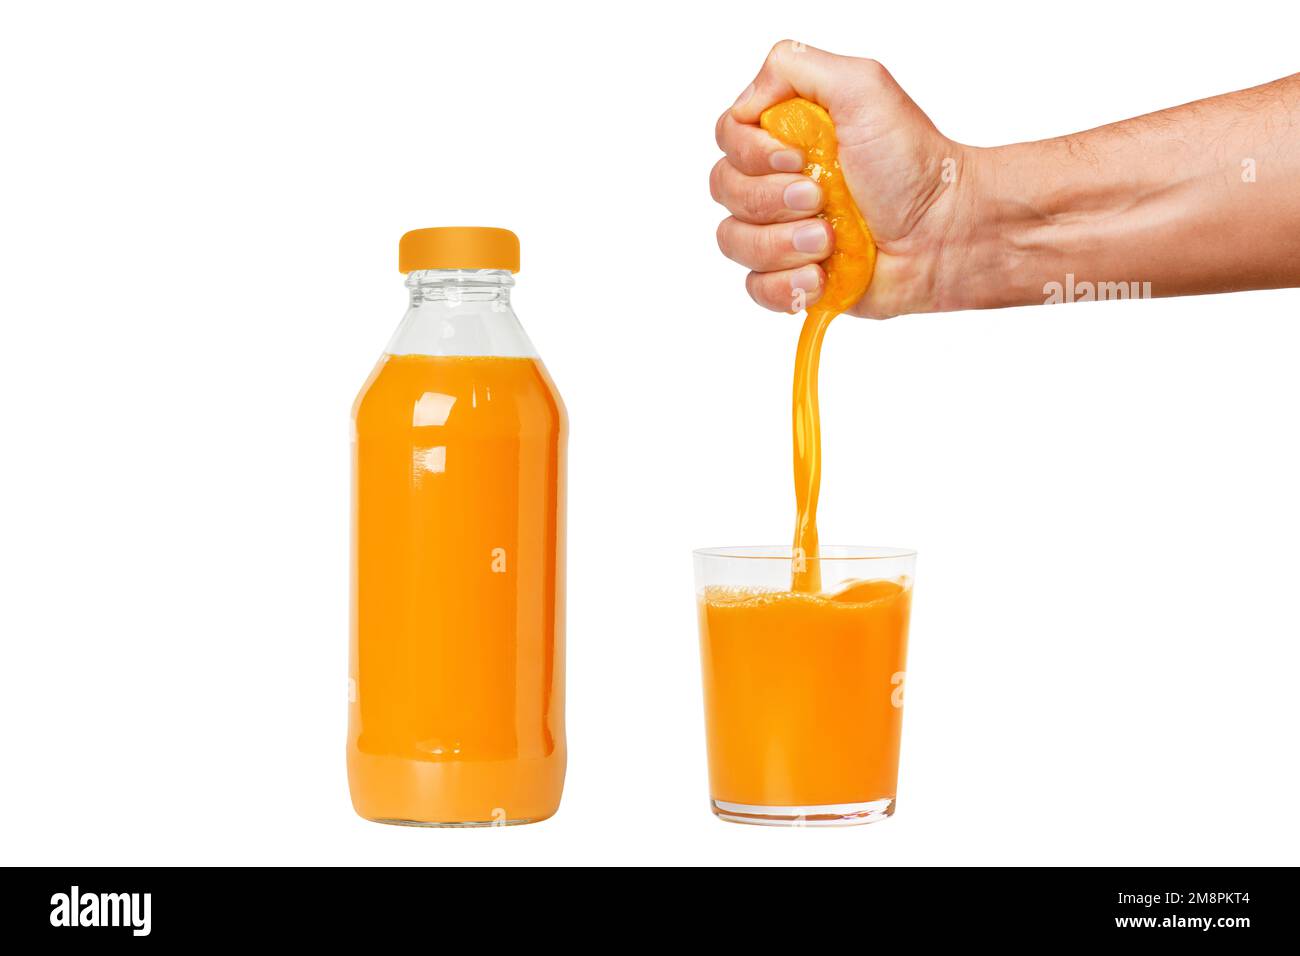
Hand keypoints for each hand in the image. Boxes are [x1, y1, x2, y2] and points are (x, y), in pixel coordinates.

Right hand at [712, 41, 973, 317]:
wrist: (945, 233)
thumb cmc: (912, 163)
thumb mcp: (861, 85)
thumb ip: (794, 67)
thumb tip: (746, 101)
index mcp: (786, 135)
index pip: (728, 138)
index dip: (752, 153)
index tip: (796, 158)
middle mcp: (777, 182)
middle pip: (724, 190)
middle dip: (771, 200)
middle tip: (820, 198)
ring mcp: (783, 232)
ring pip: (733, 241)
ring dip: (781, 243)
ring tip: (828, 241)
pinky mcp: (794, 278)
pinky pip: (755, 287)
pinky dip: (785, 284)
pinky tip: (820, 275)